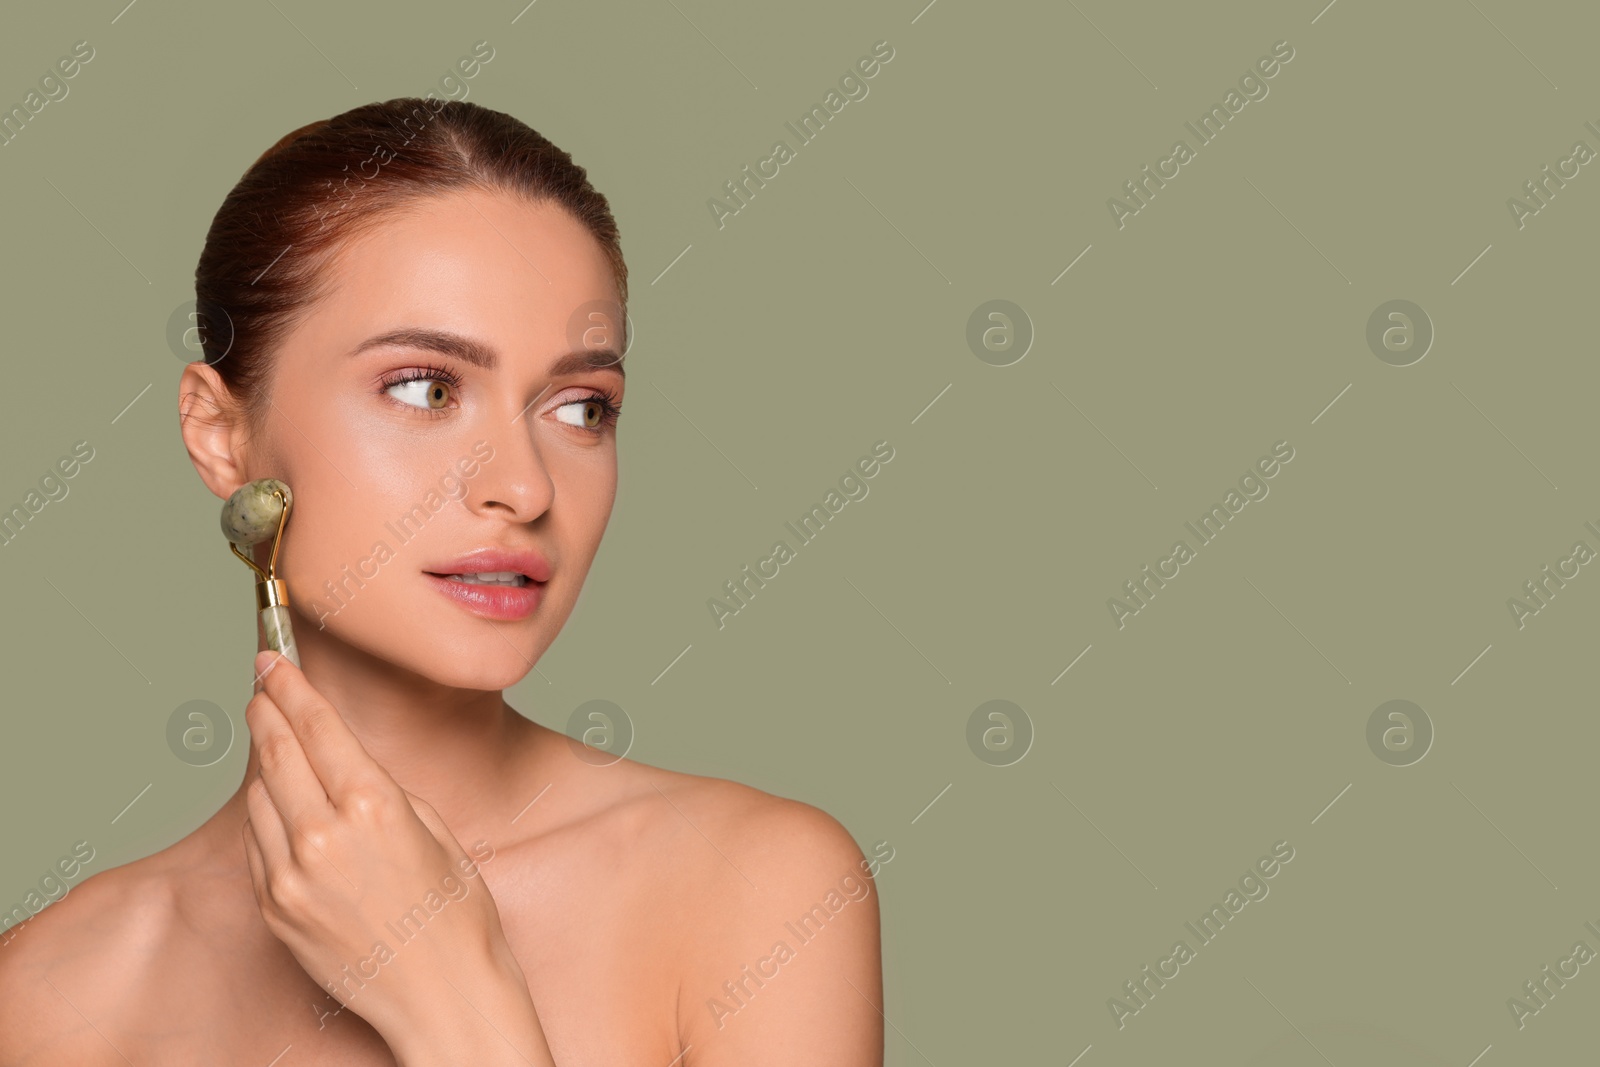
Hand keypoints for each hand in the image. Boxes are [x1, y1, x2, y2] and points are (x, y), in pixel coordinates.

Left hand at [241, 650, 549, 1060]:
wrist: (443, 998)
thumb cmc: (457, 918)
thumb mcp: (435, 832)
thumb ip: (383, 794)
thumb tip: (346, 767)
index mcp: (373, 806)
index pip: (316, 727)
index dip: (290, 686)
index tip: (273, 662)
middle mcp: (323, 837)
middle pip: (275, 753)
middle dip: (264, 712)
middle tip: (259, 685)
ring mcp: (291, 877)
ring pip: (258, 799)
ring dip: (263, 765)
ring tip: (271, 743)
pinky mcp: (276, 911)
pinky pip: (257, 848)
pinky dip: (264, 819)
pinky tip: (279, 808)